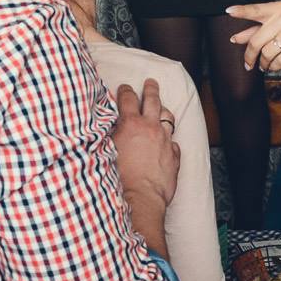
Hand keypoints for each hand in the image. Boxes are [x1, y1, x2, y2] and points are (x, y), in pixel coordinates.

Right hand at [112, 79, 179, 208]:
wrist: (140, 198)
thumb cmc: (119, 177)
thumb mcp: (106, 149)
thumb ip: (109, 132)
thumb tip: (108, 122)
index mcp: (131, 124)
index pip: (128, 98)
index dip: (125, 90)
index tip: (125, 87)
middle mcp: (150, 128)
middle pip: (153, 100)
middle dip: (150, 89)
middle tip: (151, 82)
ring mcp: (165, 141)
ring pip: (168, 117)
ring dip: (163, 111)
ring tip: (162, 109)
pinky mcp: (174, 156)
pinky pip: (174, 142)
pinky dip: (169, 140)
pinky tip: (167, 142)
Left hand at [225, 1, 280, 72]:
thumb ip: (260, 28)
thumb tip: (236, 38)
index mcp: (279, 8)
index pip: (256, 9)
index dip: (241, 11)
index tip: (228, 11)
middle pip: (257, 40)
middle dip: (249, 56)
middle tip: (248, 64)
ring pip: (268, 52)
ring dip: (264, 64)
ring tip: (265, 66)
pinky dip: (275, 67)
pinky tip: (275, 67)